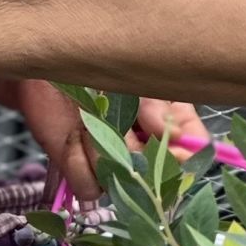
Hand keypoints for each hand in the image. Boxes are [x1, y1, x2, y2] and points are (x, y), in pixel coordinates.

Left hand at [7, 77, 211, 202]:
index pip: (195, 151)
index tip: (172, 144)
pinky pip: (90, 187)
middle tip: (120, 121)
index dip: (187, 155)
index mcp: (172, 119)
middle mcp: (147, 146)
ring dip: (103, 150)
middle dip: (137, 150)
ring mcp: (114, 162)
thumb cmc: (98, 57)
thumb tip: (172, 134)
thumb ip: (156, 103)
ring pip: (123, 181)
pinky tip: (73, 134)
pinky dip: (78, 162)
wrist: (50, 59)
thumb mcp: (135, 72)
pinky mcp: (82, 170)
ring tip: (87, 119)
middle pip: (159, 175)